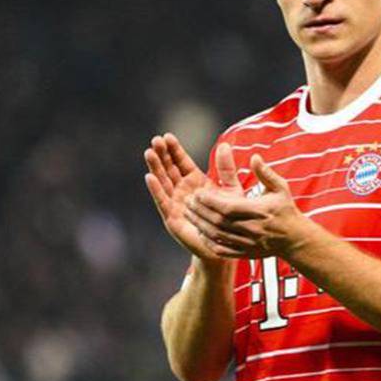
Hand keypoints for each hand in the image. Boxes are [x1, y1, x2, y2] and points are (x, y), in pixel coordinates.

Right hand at [143, 134, 242, 261]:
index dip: (175, 150)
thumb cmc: (230, 217)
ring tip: (149, 152)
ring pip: (164, 182)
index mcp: (196, 181)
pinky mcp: (172, 217)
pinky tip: (150, 177)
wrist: (225, 244)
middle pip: (170, 168)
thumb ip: (227, 169)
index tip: (167, 136)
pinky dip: (156, 189)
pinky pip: (162, 201)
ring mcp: (175, 203)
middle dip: (162, 155)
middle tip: (155, 140)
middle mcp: (183, 190)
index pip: (182, 162)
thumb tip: (225, 144)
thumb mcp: (232, 190)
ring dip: (156, 167)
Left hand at [185, 154, 311, 258]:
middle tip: (188, 201)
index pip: (228, 207)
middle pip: (218, 221)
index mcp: (259, 212)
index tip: (199, 192)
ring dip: (200, 224)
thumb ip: (266, 173)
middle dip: (200, 210)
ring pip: (217, 235)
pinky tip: (201, 231)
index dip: (210, 200)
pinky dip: (208, 241)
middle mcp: (252, 229)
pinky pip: (221, 249)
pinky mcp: (245, 253)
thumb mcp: (280, 188)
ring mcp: (247, 243)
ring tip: (189, 213)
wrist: (295, 240)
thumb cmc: (286, 211)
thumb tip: (254, 157)